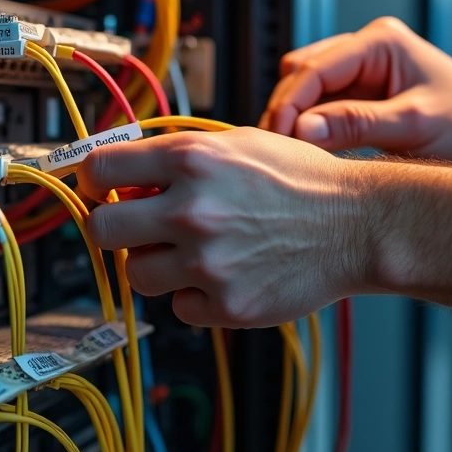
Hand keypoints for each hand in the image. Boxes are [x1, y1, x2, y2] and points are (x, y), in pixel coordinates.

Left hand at [77, 127, 365, 327]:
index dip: (95, 180)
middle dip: (116, 227)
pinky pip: (179, 307)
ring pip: (137, 273)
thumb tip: (124, 175)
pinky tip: (226, 274)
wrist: (357, 224)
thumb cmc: (302, 181)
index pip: (99, 169)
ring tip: (197, 251)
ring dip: (158, 264)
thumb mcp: (238, 143)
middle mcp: (192, 210)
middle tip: (140, 227)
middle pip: (101, 229)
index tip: (103, 189)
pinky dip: (196, 296)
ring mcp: (207, 262)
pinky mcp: (226, 305)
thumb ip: (179, 157)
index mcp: (193, 160)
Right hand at [260, 17, 451, 161]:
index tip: (277, 139)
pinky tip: (309, 153)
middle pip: (301, 74)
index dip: (289, 104)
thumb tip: (303, 129)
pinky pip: (322, 107)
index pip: (314, 68)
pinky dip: (312, 128)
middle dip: (286, 110)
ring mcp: (363, 72)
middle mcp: (367, 49)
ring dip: (296, 119)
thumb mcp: (413, 127)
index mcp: (380, 41)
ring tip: (290, 155)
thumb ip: (356, 125)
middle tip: (279, 152)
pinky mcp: (363, 96)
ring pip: (307, 90)